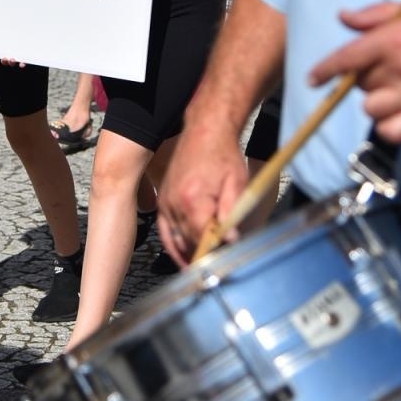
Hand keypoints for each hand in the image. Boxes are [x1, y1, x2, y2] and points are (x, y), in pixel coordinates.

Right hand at [157, 124, 250, 264]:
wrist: (205, 131)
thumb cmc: (223, 154)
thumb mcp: (237, 183)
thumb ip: (232, 213)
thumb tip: (231, 239)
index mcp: (193, 200)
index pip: (202, 240)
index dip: (214, 254)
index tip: (225, 263)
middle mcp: (174, 204)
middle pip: (188, 243)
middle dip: (203, 256)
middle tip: (219, 268)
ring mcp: (165, 203)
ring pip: (175, 240)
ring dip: (188, 255)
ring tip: (202, 269)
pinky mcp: (162, 201)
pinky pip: (164, 231)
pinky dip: (172, 246)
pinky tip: (182, 258)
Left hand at [307, 3, 400, 144]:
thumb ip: (375, 15)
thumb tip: (342, 17)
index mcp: (395, 38)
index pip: (347, 58)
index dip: (325, 70)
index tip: (312, 79)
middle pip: (359, 83)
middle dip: (365, 78)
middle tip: (387, 71)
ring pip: (371, 107)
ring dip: (377, 101)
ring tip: (395, 91)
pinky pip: (391, 131)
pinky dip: (390, 125)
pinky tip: (399, 114)